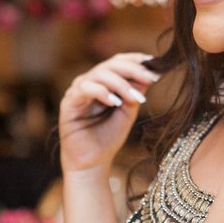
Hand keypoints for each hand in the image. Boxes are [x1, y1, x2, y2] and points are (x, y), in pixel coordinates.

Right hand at [58, 52, 158, 171]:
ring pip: (99, 74)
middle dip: (133, 70)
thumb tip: (147, 75)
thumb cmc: (109, 138)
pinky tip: (114, 102)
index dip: (135, 60)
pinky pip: (85, 88)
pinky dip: (102, 92)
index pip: (118, 62)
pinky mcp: (68, 102)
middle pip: (110, 65)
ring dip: (120, 84)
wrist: (93, 162)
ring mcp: (78, 90)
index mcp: (103, 82)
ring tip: (134, 98)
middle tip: (150, 79)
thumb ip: (134, 93)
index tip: (154, 64)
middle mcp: (89, 82)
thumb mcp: (128, 112)